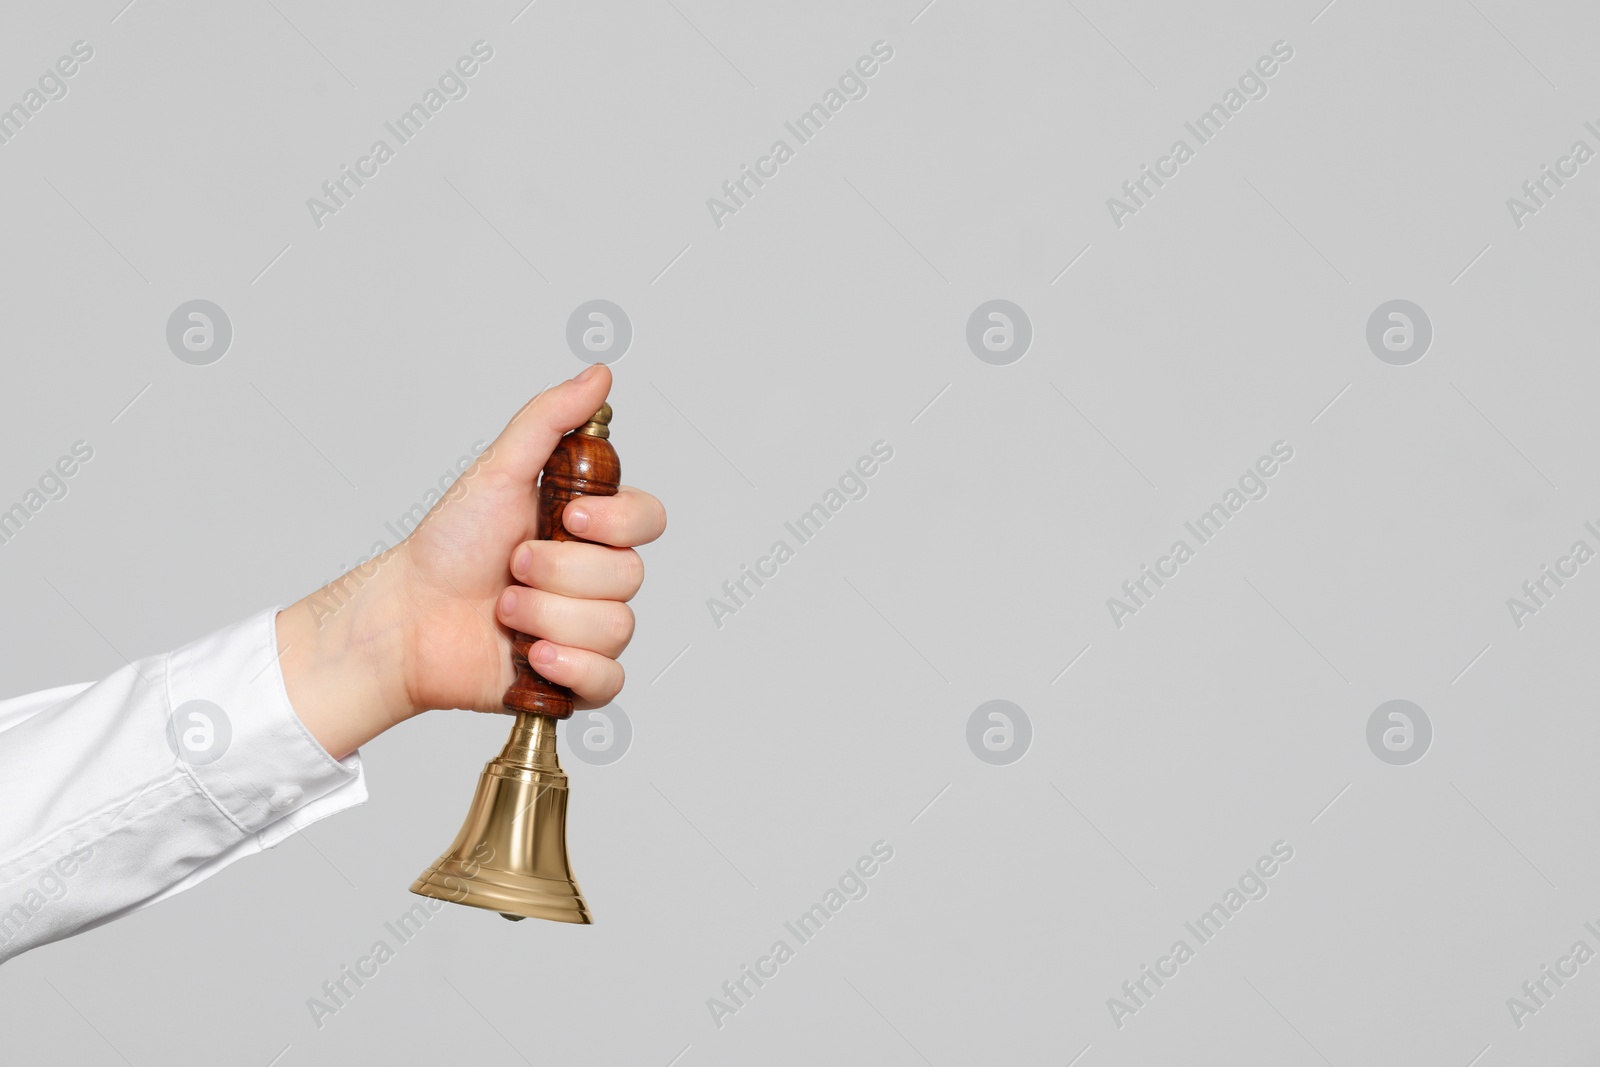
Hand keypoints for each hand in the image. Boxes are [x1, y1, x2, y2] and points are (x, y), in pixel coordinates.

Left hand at [276, 365, 666, 759]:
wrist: (407, 615)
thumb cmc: (447, 546)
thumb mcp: (498, 472)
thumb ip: (550, 421)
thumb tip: (599, 374)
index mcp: (590, 529)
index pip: (649, 519)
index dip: (618, 520)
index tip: (567, 515)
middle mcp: (596, 578)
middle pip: (629, 576)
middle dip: (559, 571)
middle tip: (510, 567)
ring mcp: (588, 629)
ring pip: (616, 627)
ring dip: (548, 616)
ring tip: (504, 611)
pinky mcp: (575, 679)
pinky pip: (609, 680)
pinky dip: (569, 667)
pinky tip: (529, 654)